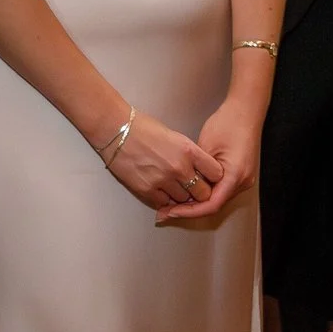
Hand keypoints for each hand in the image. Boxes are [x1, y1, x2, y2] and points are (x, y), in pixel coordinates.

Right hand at [103, 110, 223, 213]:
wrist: (116, 130)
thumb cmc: (143, 128)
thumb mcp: (175, 136)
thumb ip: (189, 155)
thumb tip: (197, 170)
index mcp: (189, 150)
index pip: (216, 173)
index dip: (213, 177)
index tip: (209, 178)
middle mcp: (179, 167)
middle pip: (202, 193)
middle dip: (199, 192)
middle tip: (192, 187)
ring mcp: (162, 180)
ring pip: (183, 200)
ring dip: (180, 196)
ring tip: (172, 185)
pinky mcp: (146, 190)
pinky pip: (163, 203)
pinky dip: (163, 199)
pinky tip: (159, 188)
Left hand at [167, 92, 263, 220]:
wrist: (246, 110)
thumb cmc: (227, 122)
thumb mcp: (206, 146)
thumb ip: (196, 170)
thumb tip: (181, 187)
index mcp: (235, 176)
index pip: (211, 205)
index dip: (189, 211)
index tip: (170, 211)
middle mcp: (242, 182)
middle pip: (214, 205)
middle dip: (190, 210)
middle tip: (166, 211)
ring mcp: (243, 179)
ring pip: (217, 199)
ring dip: (196, 203)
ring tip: (173, 203)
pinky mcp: (239, 174)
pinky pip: (221, 190)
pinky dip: (204, 193)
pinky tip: (189, 191)